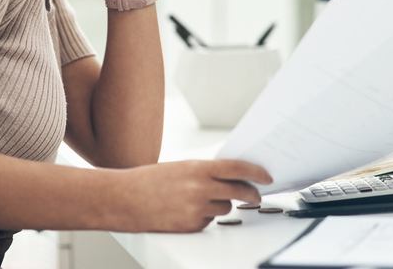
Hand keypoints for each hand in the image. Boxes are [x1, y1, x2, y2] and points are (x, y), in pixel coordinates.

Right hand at [112, 159, 271, 232]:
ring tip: (201, 199)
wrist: (126, 199)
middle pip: (239, 191)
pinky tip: (187, 210)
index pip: (236, 168)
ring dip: (222, 204)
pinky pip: (210, 220)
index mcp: (198, 168)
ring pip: (225, 207)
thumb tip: (230, 175)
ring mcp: (196, 209)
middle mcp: (200, 188)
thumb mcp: (181, 167)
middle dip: (251, 194)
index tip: (267, 176)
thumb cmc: (150, 180)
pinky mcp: (191, 226)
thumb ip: (205, 171)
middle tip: (256, 196)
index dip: (256, 172)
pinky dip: (205, 216)